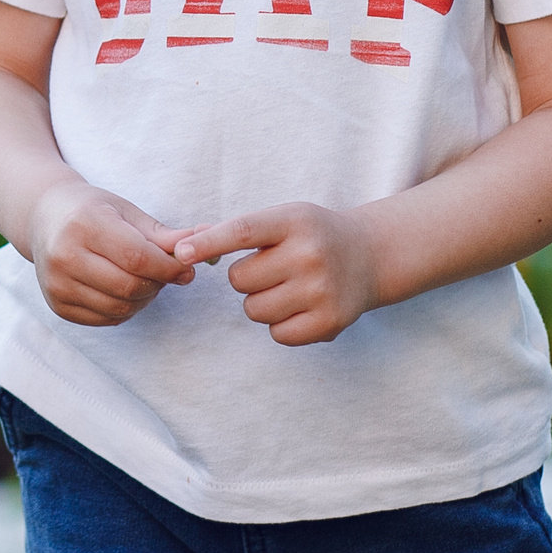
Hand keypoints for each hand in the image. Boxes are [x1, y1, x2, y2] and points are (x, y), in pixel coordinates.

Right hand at [24, 180, 195, 326]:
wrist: (43, 217)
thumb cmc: (91, 210)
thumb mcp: (125, 211)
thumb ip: (163, 234)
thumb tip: (204, 244)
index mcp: (83, 225)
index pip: (137, 257)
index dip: (169, 268)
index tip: (186, 269)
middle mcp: (64, 256)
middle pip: (129, 286)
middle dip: (158, 284)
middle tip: (166, 274)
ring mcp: (57, 284)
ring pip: (119, 308)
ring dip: (144, 299)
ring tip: (145, 280)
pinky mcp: (58, 306)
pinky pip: (105, 320)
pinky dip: (125, 309)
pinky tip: (124, 290)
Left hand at [174, 204, 380, 345]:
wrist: (370, 255)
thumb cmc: (312, 235)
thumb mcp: (283, 218)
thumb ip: (237, 231)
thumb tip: (184, 246)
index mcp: (294, 222)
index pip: (243, 232)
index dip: (208, 243)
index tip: (181, 253)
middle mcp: (310, 255)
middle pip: (239, 279)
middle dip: (244, 277)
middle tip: (271, 268)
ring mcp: (322, 290)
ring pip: (254, 309)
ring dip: (260, 301)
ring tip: (287, 286)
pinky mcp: (330, 322)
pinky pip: (277, 334)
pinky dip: (280, 324)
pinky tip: (300, 306)